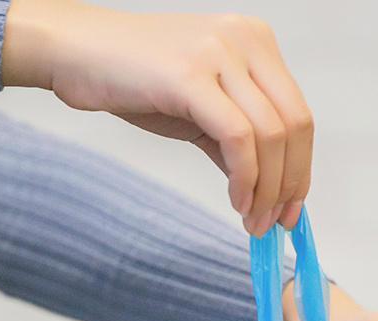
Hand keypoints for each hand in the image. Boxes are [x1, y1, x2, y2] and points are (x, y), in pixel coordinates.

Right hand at [0, 0, 312, 234]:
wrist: (77, 53)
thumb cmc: (137, 80)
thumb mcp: (204, 112)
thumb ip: (239, 144)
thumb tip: (271, 191)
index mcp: (256, 43)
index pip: (298, 116)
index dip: (301, 170)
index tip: (291, 209)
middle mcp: (246, 40)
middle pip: (294, 127)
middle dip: (289, 185)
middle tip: (274, 223)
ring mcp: (221, 52)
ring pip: (271, 135)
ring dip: (267, 190)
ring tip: (253, 220)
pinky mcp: (192, 75)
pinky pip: (238, 138)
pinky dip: (245, 178)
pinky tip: (237, 202)